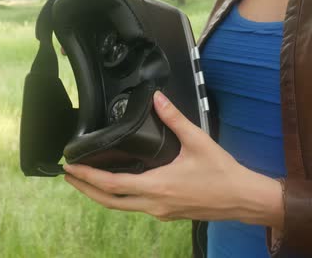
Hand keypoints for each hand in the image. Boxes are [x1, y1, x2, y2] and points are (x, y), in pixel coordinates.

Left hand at [64, 91, 283, 228]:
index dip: (88, 177)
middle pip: (109, 201)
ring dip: (101, 194)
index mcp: (158, 186)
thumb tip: (157, 98)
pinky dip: (119, 197)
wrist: (242, 198)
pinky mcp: (166, 213)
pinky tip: (118, 184)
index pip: (112, 184)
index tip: (71, 169)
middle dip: (85, 190)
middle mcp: (154, 204)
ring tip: (87, 179)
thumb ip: (174, 119)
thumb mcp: (197, 141)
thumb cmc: (222, 173)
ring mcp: (159, 212)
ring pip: (121, 207)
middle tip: (69, 176)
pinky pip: (135, 206)